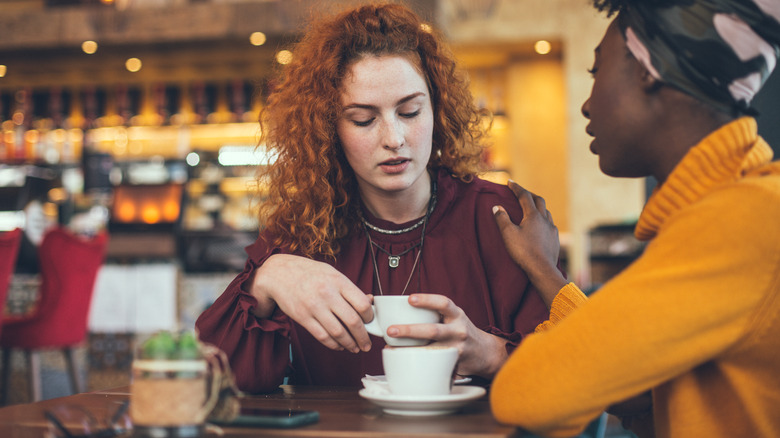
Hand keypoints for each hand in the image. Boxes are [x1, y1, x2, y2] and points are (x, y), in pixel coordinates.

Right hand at [252, 254, 373, 352]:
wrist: (279, 274)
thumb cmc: (309, 273)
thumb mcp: (332, 274)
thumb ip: (350, 289)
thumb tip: (369, 301)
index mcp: (338, 281)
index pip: (362, 304)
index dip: (370, 317)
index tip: (370, 322)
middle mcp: (327, 294)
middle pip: (353, 322)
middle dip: (363, 337)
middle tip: (367, 344)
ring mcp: (314, 307)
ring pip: (338, 333)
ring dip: (350, 344)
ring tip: (355, 348)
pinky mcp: (303, 318)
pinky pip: (322, 337)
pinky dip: (334, 345)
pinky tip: (339, 345)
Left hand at [385, 294, 507, 378]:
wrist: (484, 352)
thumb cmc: (460, 331)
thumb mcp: (453, 317)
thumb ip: (435, 314)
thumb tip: (401, 311)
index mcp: (457, 315)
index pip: (444, 303)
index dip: (426, 300)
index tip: (409, 299)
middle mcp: (458, 331)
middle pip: (434, 330)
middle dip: (410, 330)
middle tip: (391, 330)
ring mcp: (456, 349)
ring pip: (432, 350)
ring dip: (410, 349)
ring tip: (392, 348)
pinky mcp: (453, 363)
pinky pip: (434, 363)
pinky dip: (417, 361)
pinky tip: (403, 360)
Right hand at [492, 181, 566, 306]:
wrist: (542, 269)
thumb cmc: (523, 251)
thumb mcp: (508, 234)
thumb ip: (502, 219)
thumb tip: (497, 207)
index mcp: (533, 216)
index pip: (524, 196)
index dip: (516, 188)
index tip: (510, 182)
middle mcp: (545, 219)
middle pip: (539, 200)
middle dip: (529, 194)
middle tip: (521, 193)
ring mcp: (552, 229)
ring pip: (546, 212)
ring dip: (538, 206)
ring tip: (531, 208)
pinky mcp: (555, 239)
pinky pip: (550, 224)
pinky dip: (543, 219)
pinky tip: (540, 226)